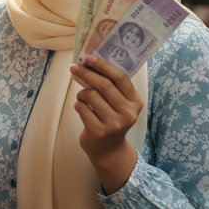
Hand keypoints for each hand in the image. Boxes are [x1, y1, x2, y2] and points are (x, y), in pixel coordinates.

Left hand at [70, 55, 141, 193]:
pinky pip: (81, 108)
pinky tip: (82, 110)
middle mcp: (128, 113)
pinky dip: (77, 105)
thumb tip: (89, 62)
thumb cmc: (110, 119)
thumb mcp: (118, 104)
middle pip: (104, 85)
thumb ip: (111, 86)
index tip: (89, 57)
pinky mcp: (99, 132)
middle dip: (86, 73)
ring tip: (82, 98)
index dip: (103, 66)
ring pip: (90, 96)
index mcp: (135, 102)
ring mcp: (114, 124)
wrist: (108, 150)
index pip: (120, 78)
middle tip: (74, 67)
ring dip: (81, 93)